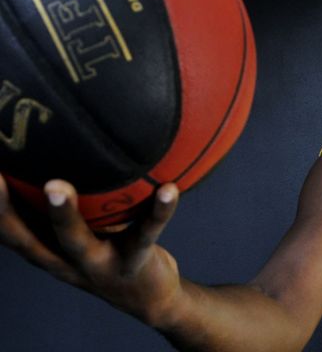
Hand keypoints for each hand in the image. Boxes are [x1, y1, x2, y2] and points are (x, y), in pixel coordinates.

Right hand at [0, 174, 182, 326]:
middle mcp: (67, 261)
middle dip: (8, 211)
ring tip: (57, 186)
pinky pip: (147, 232)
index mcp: (51, 251)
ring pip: (77, 241)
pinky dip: (159, 210)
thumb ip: (65, 209)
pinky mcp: (134, 261)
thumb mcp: (79, 236)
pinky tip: (169, 190)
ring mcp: (99, 264)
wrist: (151, 298)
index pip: (12, 231)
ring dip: (65, 215)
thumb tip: (57, 160)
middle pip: (30, 238)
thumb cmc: (108, 252)